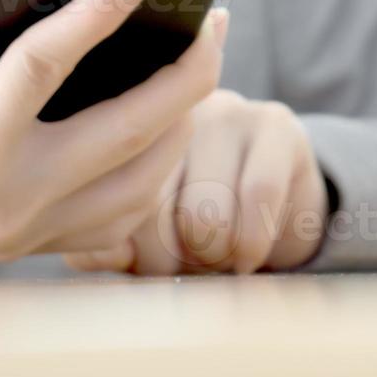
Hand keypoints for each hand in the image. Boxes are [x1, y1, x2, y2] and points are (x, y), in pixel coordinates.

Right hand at [0, 0, 225, 283]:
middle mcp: (9, 207)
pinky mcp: (34, 247)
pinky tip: (162, 124)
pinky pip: (124, 213)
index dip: (95, 13)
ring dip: (182, 122)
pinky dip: (155, 167)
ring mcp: (29, 235)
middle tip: (214, 16)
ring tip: (197, 63)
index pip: (44, 71)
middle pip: (132, 135)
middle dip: (188, 72)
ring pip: (146, 181)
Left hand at [66, 91, 328, 275]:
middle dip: (177, 259)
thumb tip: (100, 254)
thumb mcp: (147, 233)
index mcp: (127, 136)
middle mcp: (167, 113)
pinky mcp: (273, 123)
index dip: (141, 255)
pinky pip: (258, 193)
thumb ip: (112, 243)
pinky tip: (249, 257)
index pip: (115, 204)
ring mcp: (222, 110)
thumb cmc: (198, 221)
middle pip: (155, 209)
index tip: (162, 266)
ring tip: (222, 258)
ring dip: (216, 257)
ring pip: (206, 209)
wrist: (276, 206)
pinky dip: (253, 243)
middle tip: (196, 261)